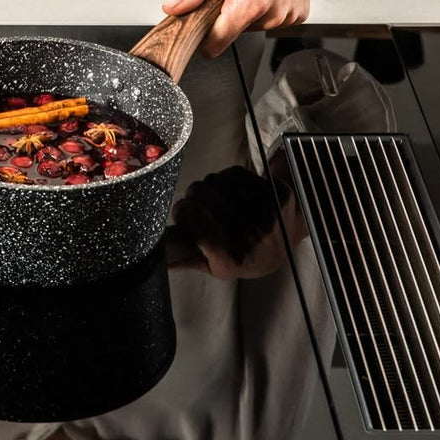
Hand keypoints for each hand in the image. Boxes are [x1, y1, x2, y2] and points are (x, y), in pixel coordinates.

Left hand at [161, 0, 358, 54]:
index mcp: (254, 1)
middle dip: (222, 10)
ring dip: (242, 5)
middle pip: (231, 31)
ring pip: (249, 24)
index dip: (198, 31)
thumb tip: (175, 8)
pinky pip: (268, 17)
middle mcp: (276, 14)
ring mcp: (290, 14)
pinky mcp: (299, 11)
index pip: (215, 41)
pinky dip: (261, 3)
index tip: (192, 16)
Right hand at [169, 165, 306, 279]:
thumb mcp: (215, 266)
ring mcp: (266, 212)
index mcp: (231, 258)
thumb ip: (184, 259)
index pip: (191, 216)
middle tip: (202, 209)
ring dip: (211, 187)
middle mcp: (250, 236)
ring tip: (220, 201)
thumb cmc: (245, 254)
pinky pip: (234, 173)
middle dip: (194, 198)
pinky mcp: (275, 192)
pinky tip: (235, 193)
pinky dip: (229, 179)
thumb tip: (154, 258)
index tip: (183, 215)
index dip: (182, 211)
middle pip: (199, 193)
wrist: (286, 241)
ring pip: (215, 180)